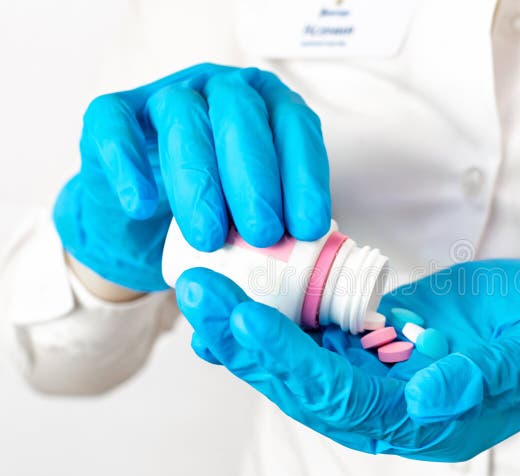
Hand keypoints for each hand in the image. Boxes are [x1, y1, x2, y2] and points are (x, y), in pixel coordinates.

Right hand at [54, 63, 329, 291]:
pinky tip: (144, 204)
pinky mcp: (113, 113)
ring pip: (181, 117)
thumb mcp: (258, 218)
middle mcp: (220, 89)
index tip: (306, 228)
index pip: (294, 126)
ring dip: (199, 181)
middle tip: (262, 234)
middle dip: (255, 178)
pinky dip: (129, 165)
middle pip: (240, 114)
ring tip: (210, 238)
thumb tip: (312, 249)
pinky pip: (115, 126)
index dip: (304, 177)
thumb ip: (283, 220)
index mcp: (268, 105)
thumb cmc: (216, 218)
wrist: (146, 231)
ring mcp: (164, 95)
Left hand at [175, 260, 519, 460]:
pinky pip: (324, 330)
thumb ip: (481, 380)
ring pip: (305, 359)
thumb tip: (422, 396)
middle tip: (199, 297)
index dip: (290, 361)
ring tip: (203, 292)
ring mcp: (384, 371)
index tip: (242, 319)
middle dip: (249, 344)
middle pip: (304, 383)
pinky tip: (249, 287)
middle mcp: (392, 405)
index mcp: (423, 422)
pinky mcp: (384, 338)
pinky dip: (285, 312)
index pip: (340, 397)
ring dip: (253, 328)